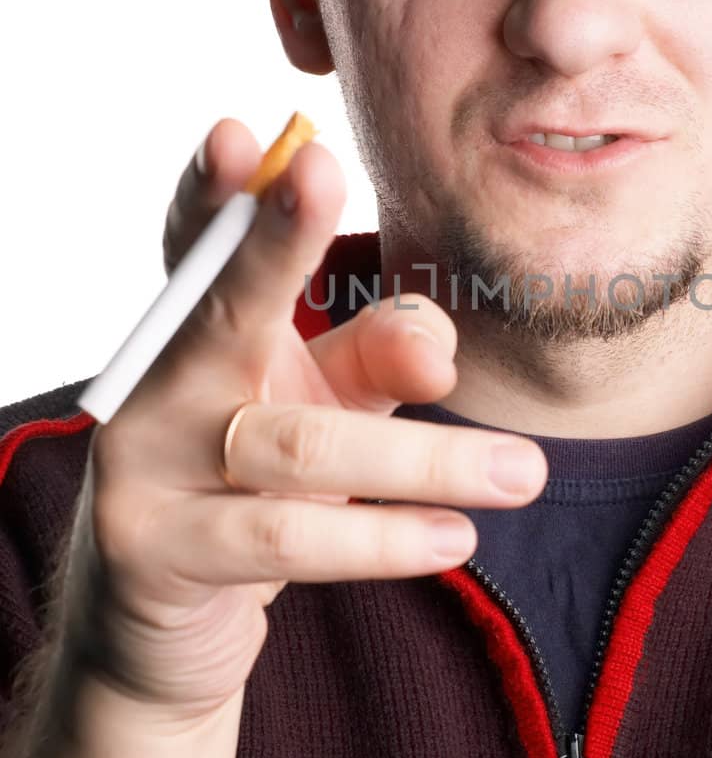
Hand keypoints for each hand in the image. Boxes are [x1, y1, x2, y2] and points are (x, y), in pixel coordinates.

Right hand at [61, 118, 546, 725]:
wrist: (162, 624)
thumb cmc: (259, 486)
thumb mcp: (329, 408)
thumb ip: (379, 361)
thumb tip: (440, 343)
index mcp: (201, 327)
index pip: (210, 244)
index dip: (226, 189)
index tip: (259, 134)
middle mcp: (158, 381)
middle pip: (222, 303)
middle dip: (274, 237)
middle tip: (319, 168)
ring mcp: (142, 466)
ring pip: (297, 444)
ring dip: (424, 462)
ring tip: (523, 474)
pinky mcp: (153, 553)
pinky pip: (284, 538)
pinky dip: (382, 540)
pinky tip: (456, 539)